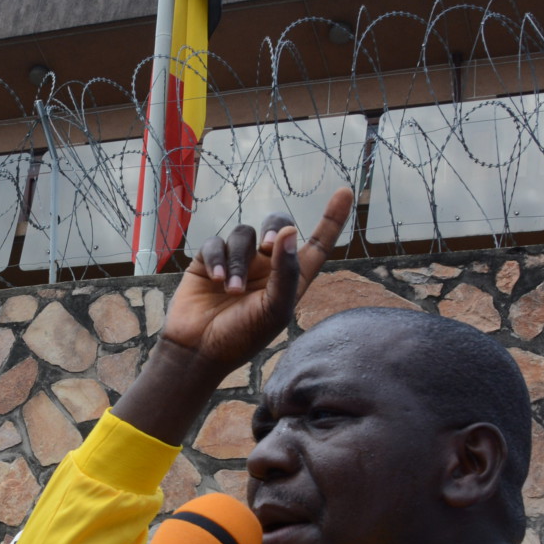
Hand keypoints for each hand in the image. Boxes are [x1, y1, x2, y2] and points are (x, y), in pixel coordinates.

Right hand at [159, 187, 353, 373]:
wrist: (198, 352)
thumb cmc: (241, 338)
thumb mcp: (274, 310)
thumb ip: (286, 271)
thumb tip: (290, 232)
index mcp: (289, 279)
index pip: (316, 244)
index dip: (332, 219)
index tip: (344, 192)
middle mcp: (265, 266)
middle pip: (277, 226)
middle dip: (273, 228)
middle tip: (267, 246)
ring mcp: (237, 262)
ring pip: (243, 234)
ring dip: (238, 261)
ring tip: (231, 291)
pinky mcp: (209, 262)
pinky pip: (215, 243)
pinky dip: (218, 258)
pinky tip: (216, 280)